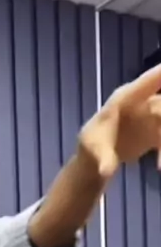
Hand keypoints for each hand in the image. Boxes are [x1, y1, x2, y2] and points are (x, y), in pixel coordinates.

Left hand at [78, 64, 160, 178]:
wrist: (98, 159)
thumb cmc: (92, 146)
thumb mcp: (94, 151)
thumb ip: (103, 159)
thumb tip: (105, 172)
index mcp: (124, 99)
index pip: (147, 82)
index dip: (160, 74)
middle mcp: (142, 102)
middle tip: (160, 140)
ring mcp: (151, 115)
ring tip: (159, 165)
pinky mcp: (157, 130)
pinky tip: (159, 166)